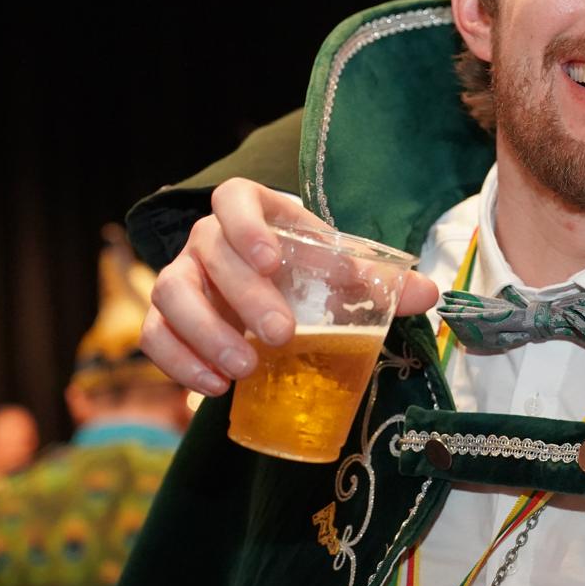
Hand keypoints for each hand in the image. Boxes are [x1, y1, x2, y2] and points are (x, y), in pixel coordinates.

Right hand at [140, 177, 437, 394]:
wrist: (270, 289)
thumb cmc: (306, 270)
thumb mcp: (340, 267)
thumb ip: (380, 280)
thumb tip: (428, 293)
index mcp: (250, 210)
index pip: (232, 198)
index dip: (247, 224)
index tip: (272, 259)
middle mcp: (207, 238)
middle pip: (210, 255)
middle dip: (245, 296)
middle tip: (281, 334)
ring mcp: (181, 275)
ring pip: (172, 295)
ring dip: (205, 334)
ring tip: (244, 369)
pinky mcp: (165, 318)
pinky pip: (156, 336)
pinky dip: (179, 362)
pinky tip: (213, 387)